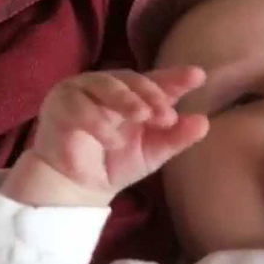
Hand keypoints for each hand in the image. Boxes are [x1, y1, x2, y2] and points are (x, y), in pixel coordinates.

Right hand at [1, 66, 207, 205]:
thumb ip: (176, 137)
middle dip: (152, 94)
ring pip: (104, 85)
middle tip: (167, 116)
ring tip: (143, 118)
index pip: (157, 80)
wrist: (78, 187)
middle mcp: (109, 87)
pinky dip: (98, 123)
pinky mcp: (59, 105)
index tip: (198, 76)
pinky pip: (79, 107)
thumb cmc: (116, 163)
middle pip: (132, 79)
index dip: (175, 78)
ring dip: (126, 100)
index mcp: (134, 94)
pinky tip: (113, 140)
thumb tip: (204, 122)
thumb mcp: (153, 153)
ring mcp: (82, 91)